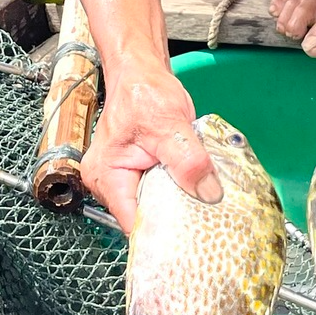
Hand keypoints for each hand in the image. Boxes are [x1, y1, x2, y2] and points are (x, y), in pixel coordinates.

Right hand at [82, 63, 222, 233]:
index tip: (189, 240)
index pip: (133, 222)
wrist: (141, 74)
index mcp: (107, 176)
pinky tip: (192, 193)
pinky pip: (155, 192)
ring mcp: (121, 179)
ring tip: (201, 210)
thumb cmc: (144, 93)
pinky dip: (174, 193)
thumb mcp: (171, 125)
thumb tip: (208, 193)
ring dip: (174, 205)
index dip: (159, 234)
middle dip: (171, 222)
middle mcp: (108, 183)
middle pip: (142, 218)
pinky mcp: (135, 174)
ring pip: (151, 206)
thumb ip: (188, 160)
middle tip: (204, 227)